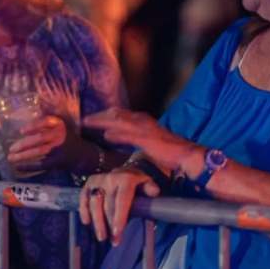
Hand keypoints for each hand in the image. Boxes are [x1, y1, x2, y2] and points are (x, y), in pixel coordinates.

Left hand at [7, 115, 85, 171]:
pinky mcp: (57, 162)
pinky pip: (41, 164)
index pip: (46, 122)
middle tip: (11, 148)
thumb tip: (37, 102)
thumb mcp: (60, 125)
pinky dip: (29, 166)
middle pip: (40, 139)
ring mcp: (59, 149)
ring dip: (23, 155)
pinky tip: (18, 167)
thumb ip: (48, 116)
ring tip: (10, 157)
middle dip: (24, 144)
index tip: (21, 131)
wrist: (81, 154)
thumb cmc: (66, 137)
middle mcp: (60, 136)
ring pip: (39, 152)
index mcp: (60, 125)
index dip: (33, 126)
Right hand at [79, 168, 159, 245]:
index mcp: (126, 178)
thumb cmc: (138, 182)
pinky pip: (83, 197)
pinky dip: (83, 210)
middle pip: (107, 205)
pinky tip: (87, 222)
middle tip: (114, 241)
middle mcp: (110, 178)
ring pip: (94, 203)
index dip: (119, 217)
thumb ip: (150, 187)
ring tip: (101, 236)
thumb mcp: (147, 182)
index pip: (122, 200)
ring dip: (97, 221)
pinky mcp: (89, 183)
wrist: (128, 170)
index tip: (117, 232)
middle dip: (110, 225)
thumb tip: (154, 192)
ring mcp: (98, 180)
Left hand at [83, 107, 198, 172]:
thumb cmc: (166, 150)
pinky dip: (116, 134)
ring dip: (102, 121)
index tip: (89, 119)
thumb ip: (127, 136)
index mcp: (141, 120)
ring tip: (88, 124)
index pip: (117, 114)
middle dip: (98, 116)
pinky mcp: (147, 138)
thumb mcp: (143, 140)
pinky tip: (106, 136)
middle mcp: (141, 120)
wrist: (185, 154)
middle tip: (84, 120)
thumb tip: (109, 136)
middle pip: (115, 113)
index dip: (102, 115)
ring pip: (119, 120)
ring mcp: (144, 128)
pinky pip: (128, 134)